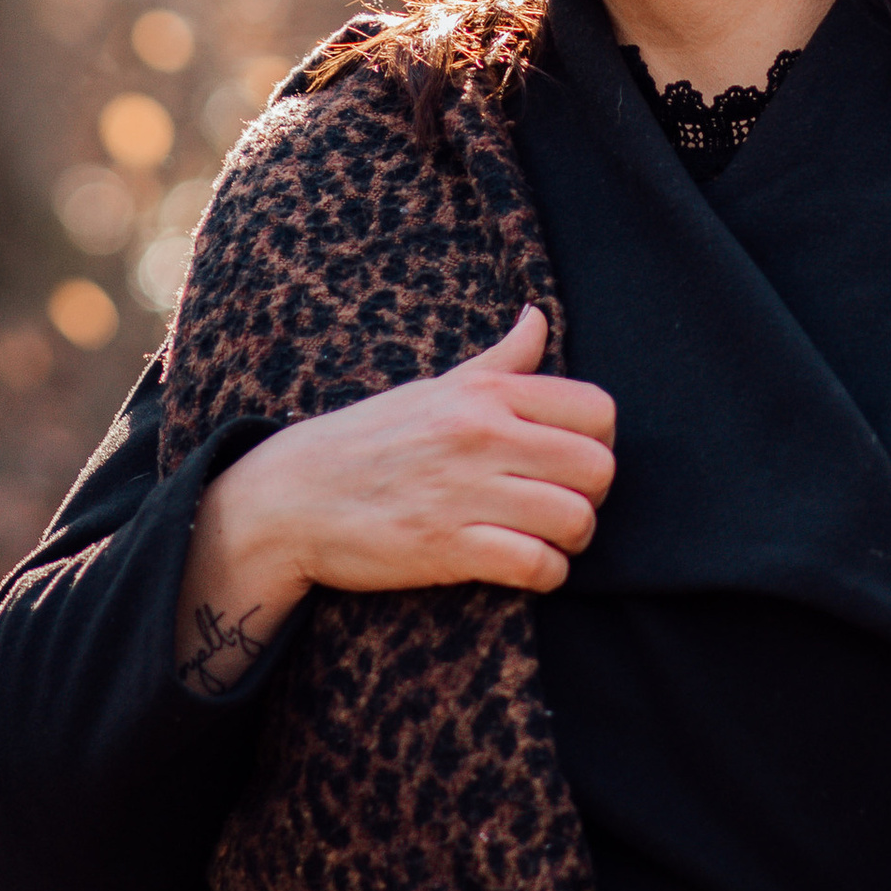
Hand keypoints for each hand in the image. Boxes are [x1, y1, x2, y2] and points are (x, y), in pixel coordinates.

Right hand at [172, 308, 614, 689]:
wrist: (292, 495)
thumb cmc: (370, 439)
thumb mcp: (436, 387)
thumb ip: (499, 360)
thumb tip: (538, 315)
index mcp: (484, 392)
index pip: (597, 408)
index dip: (598, 442)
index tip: (571, 462)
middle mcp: (481, 433)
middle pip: (598, 467)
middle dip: (593, 496)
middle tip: (562, 506)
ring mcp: (465, 490)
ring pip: (576, 519)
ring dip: (572, 541)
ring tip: (545, 540)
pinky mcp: (447, 546)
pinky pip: (535, 565)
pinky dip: (544, 574)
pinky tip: (525, 568)